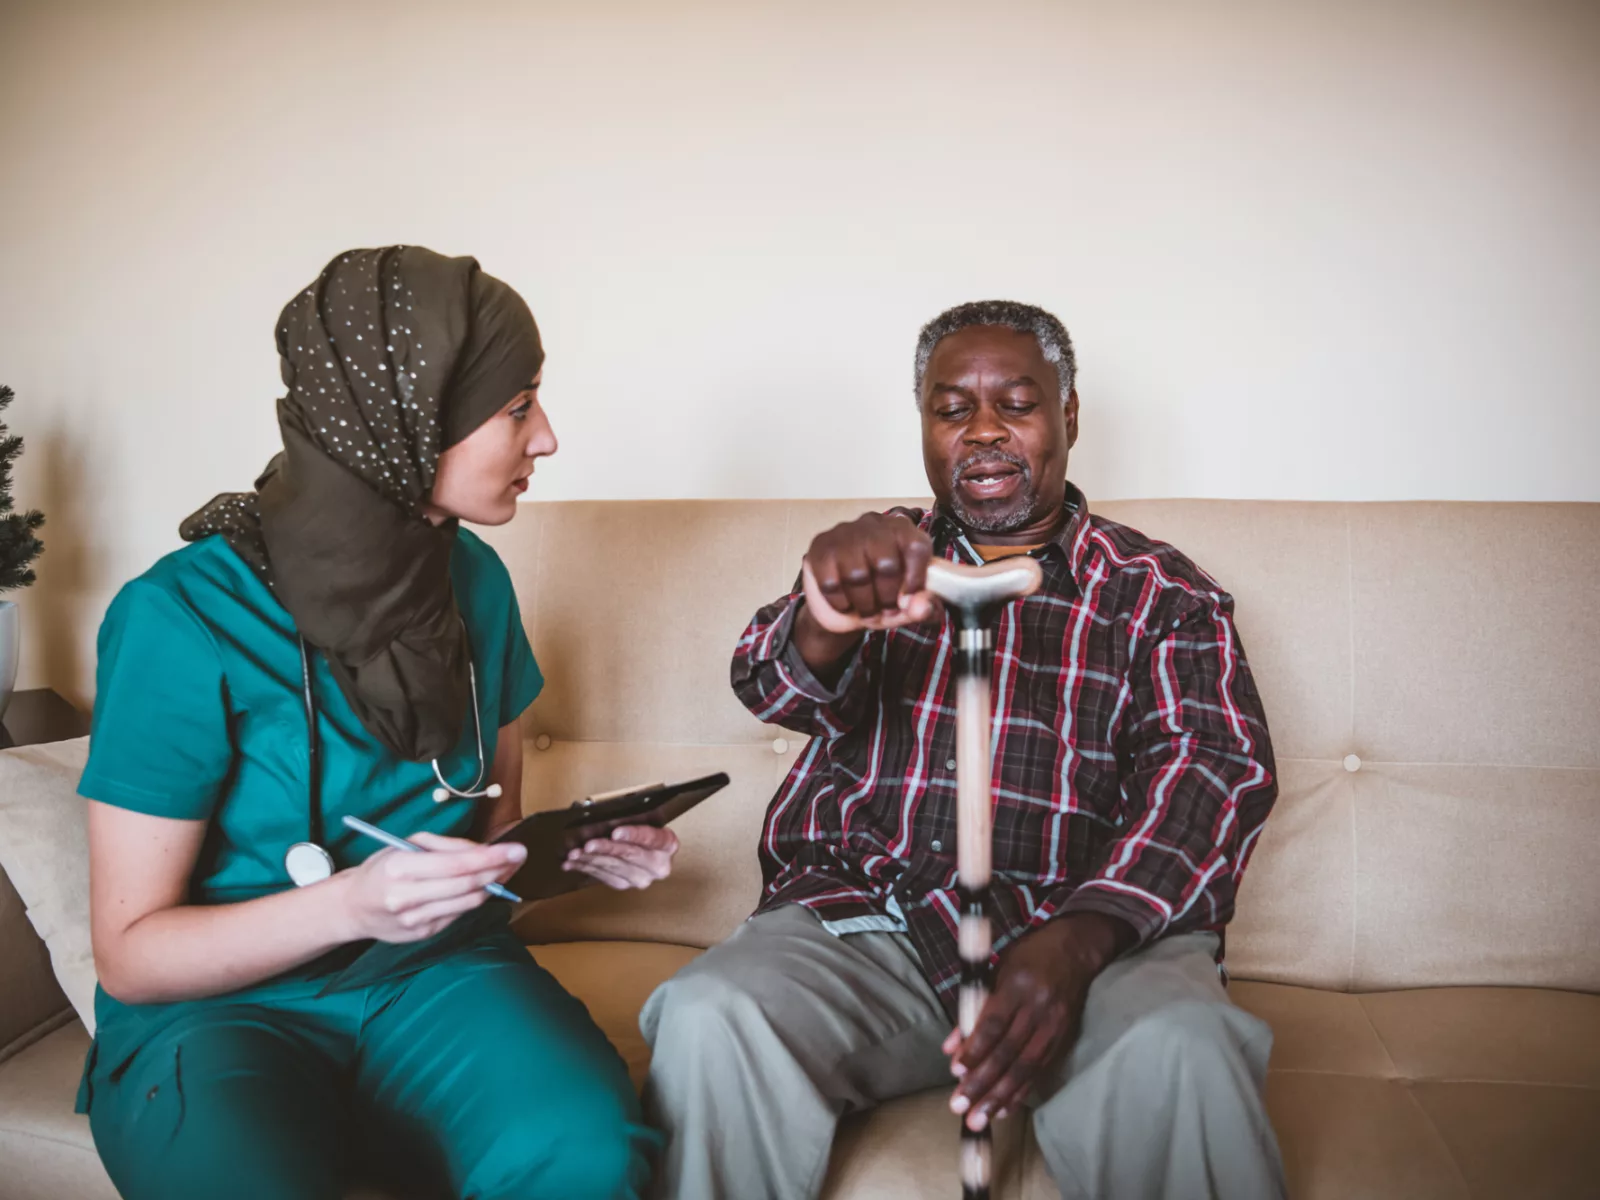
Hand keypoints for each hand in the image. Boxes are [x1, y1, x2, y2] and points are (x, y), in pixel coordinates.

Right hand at [334, 833, 526, 943]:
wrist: (354, 908)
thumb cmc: (382, 869)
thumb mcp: (406, 845)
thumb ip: (445, 846)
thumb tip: (483, 851)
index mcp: (400, 868)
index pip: (456, 865)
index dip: (491, 858)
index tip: (516, 849)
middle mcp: (407, 897)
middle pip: (467, 885)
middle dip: (499, 870)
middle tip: (520, 855)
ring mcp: (416, 920)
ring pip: (468, 902)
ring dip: (493, 885)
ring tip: (508, 868)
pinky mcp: (425, 934)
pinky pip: (459, 913)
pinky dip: (474, 898)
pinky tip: (483, 885)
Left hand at [563, 824, 678, 889]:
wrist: (647, 848)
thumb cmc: (643, 828)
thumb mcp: (643, 818)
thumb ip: (631, 817)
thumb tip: (606, 815)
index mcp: (668, 844)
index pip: (652, 838)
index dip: (633, 835)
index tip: (616, 832)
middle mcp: (659, 866)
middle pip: (630, 856)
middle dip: (606, 849)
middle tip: (589, 845)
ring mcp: (642, 878)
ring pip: (614, 868)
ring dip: (592, 860)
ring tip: (576, 853)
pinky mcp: (625, 884)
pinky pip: (603, 877)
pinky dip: (586, 868)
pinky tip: (573, 863)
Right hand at [794, 514, 941, 671]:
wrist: (841, 607)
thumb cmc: (879, 597)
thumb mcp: (906, 607)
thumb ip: (922, 607)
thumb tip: (922, 607)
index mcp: (903, 531)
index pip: (916, 547)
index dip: (915, 578)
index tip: (908, 600)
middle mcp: (874, 524)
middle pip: (886, 564)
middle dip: (887, 597)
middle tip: (885, 610)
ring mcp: (844, 532)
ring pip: (857, 575)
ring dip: (863, 603)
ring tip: (866, 609)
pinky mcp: (820, 546)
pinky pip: (831, 582)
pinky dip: (840, 602)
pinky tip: (844, 601)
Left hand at [944, 913, 1133, 1129]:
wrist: (1076, 949)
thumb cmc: (1028, 956)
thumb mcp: (996, 970)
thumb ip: (972, 1008)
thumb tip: (950, 1048)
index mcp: (1017, 985)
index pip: (994, 1023)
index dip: (975, 1049)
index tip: (956, 1072)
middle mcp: (1038, 1008)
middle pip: (1008, 1051)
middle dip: (983, 1082)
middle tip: (960, 1106)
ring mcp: (1054, 1025)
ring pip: (1026, 1067)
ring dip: (1000, 1096)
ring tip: (979, 1118)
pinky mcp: (1064, 1038)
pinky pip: (1040, 1070)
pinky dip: (1021, 1091)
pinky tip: (1004, 1109)